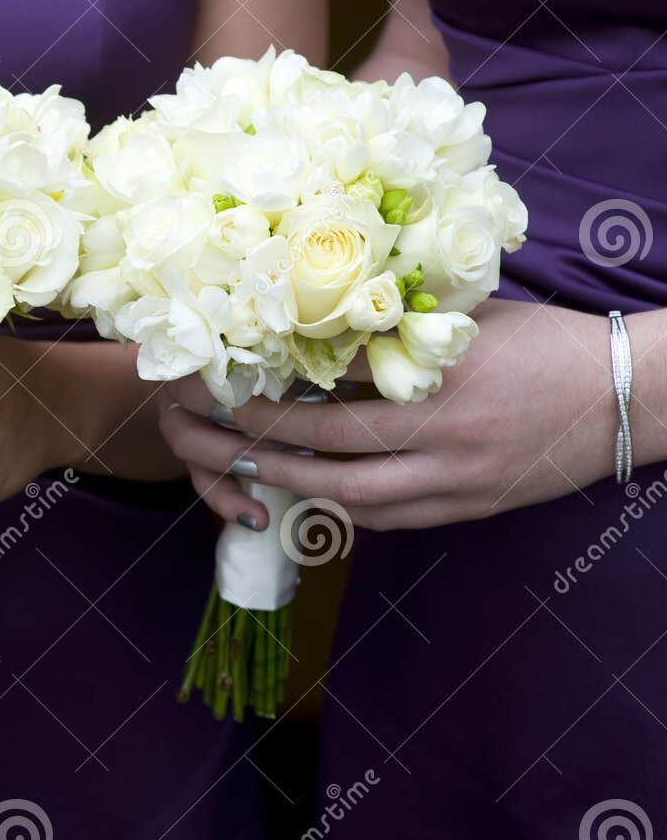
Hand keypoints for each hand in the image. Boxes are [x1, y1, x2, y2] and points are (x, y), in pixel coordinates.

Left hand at [159, 299, 626, 530]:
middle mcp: (442, 432)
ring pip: (351, 496)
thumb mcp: (470, 320)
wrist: (632, 396)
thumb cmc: (549, 342)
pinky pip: (390, 519)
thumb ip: (401, 330)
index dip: (275, 383)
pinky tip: (311, 496)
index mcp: (440, 372)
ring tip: (244, 472)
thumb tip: (324, 326)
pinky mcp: (468, 509)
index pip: (336, 381)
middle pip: (328, 448)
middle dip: (261, 444)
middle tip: (214, 430)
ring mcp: (456, 480)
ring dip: (291, 486)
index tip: (228, 374)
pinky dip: (344, 509)